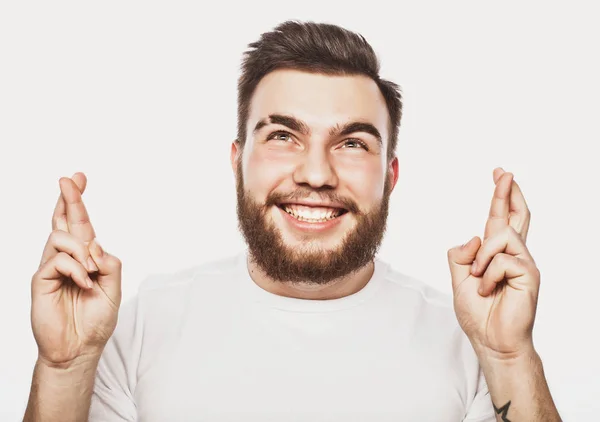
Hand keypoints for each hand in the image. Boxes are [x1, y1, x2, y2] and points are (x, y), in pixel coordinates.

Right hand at [30, 173, 121, 367]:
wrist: (79, 348)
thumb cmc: (95, 321)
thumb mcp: (113, 289)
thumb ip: (110, 264)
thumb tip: (95, 245)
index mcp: (85, 258)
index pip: (80, 224)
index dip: (78, 201)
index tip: (80, 178)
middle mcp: (67, 258)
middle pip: (64, 220)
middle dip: (69, 198)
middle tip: (69, 178)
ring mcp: (53, 267)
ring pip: (61, 237)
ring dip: (82, 250)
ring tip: (91, 271)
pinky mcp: (42, 279)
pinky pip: (58, 260)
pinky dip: (76, 269)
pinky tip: (83, 283)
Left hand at [447, 168, 539, 357]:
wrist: (491, 341)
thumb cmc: (479, 313)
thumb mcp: (459, 279)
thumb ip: (460, 255)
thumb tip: (474, 236)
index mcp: (497, 254)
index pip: (501, 219)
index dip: (501, 197)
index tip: (499, 174)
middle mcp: (514, 255)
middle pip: (516, 216)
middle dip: (507, 192)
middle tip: (504, 172)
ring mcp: (524, 263)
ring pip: (499, 236)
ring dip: (481, 260)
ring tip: (480, 281)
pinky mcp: (529, 274)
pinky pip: (501, 260)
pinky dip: (487, 276)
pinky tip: (490, 291)